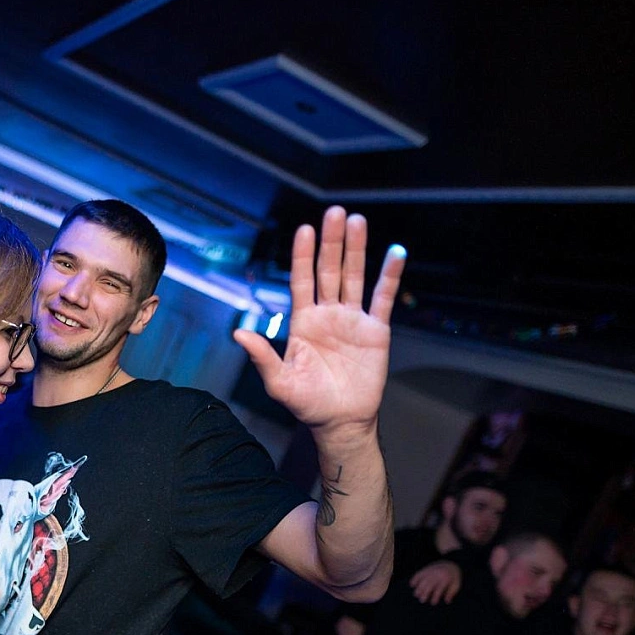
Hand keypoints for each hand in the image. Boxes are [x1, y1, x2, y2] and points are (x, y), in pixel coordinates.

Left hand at [231, 206, 405, 432]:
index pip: (302, 281)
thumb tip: (238, 333)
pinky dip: (389, 275)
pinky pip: (383, 298)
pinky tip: (395, 252)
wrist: (340, 421)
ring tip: (357, 220)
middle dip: (331, 242)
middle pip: (329, 271)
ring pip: (354, 277)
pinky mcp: (375, 330)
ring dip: (356, 250)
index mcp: (304, 322)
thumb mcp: (280, 382)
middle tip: (335, 212)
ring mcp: (352, 320)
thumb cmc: (307, 404)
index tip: (305, 229)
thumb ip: (262, 356)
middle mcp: (328, 315)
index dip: (303, 256)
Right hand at [409, 560, 461, 604]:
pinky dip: (414, 578)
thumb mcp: (456, 585)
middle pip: (429, 584)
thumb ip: (452, 593)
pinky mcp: (427, 568)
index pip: (439, 589)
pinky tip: (411, 585)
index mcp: (446, 579)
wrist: (452, 563)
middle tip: (421, 600)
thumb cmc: (454, 577)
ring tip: (416, 595)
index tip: (433, 603)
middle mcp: (438, 574)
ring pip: (423, 579)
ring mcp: (431, 570)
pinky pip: (419, 573)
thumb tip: (447, 601)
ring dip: (418, 587)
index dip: (435, 597)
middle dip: (425, 593)